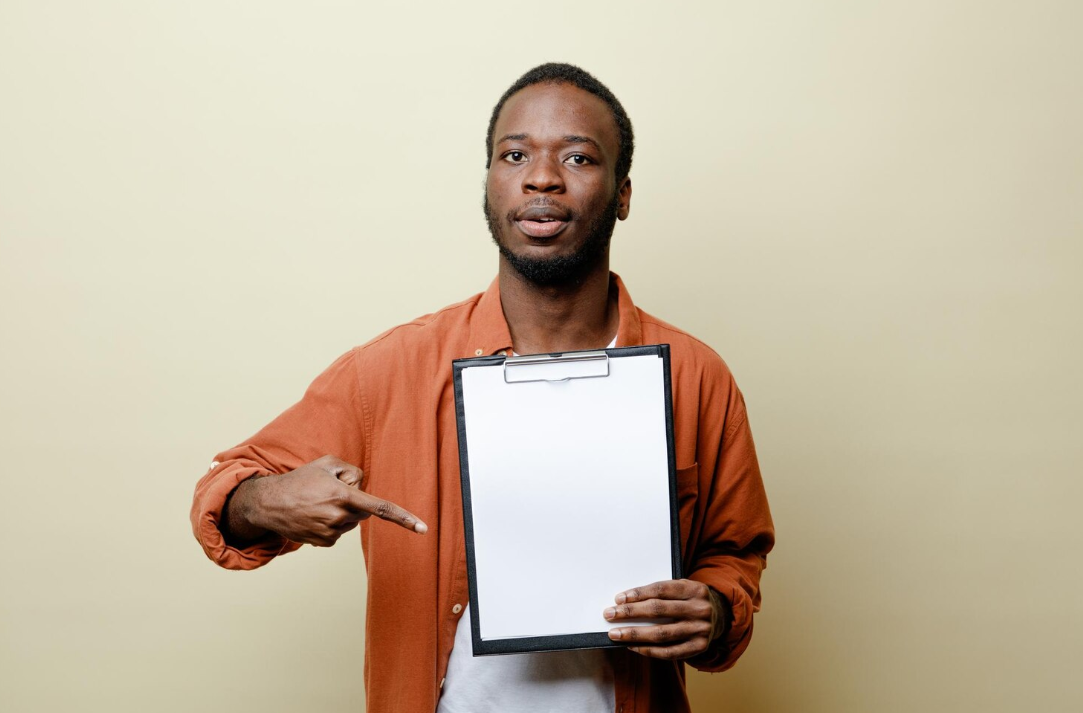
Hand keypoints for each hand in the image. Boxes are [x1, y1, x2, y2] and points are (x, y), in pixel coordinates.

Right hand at [225, 454, 426, 545]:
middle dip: (353, 501)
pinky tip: (313, 516)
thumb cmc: (301, 479)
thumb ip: (353, 471)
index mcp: (343, 496)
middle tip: (328, 492)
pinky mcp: (324, 543)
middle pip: (363, 511)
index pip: (380, 508)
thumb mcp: (328, 463)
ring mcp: (331, 532)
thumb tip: (363, 489)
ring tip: (317, 504)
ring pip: (351, 522)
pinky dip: (331, 524)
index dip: (404, 518)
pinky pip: (339, 532)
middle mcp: (338, 516)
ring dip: (341, 513)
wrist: (269, 503)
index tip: (423, 529)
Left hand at [603, 579, 726, 659]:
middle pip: (658, 610)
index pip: (661, 589)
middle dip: (630, 613)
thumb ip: (661, 593)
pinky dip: (648, 650)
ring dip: (635, 634)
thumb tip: (625, 602)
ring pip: (662, 633)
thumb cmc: (691, 600)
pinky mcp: (699, 647)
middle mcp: (699, 609)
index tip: (619, 599)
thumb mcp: (683, 588)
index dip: (638, 594)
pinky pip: (669, 652)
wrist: (721, 616)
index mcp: (695, 588)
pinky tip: (632, 646)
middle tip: (609, 614)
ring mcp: (700, 630)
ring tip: (615, 634)